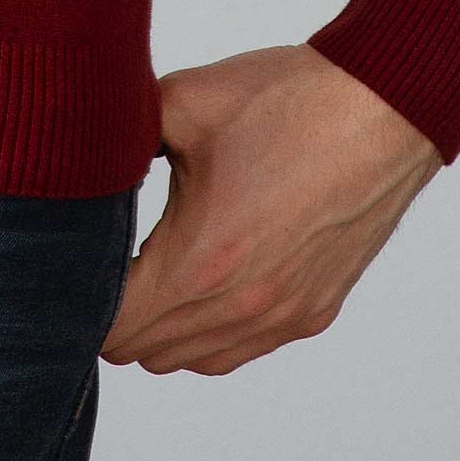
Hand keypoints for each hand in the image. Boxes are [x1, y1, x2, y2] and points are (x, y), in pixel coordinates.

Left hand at [103, 43, 441, 374]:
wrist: (381, 108)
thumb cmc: (287, 101)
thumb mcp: (182, 100)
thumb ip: (121, 134)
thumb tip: (85, 150)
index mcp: (199, 261)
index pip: (112, 326)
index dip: (80, 299)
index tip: (78, 261)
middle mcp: (241, 307)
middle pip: (146, 352)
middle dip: (118, 312)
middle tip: (114, 255)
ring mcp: (281, 317)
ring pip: (197, 361)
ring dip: (167, 328)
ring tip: (160, 264)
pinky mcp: (314, 311)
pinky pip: (245, 349)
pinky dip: (216, 328)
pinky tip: (214, 273)